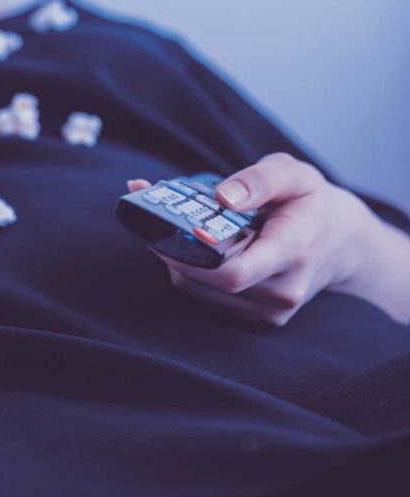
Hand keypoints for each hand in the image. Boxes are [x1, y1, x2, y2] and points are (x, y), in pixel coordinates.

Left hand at [128, 153, 392, 326]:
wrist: (340, 244)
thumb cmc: (310, 203)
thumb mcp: (294, 174)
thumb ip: (259, 179)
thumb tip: (222, 196)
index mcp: (293, 251)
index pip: (235, 274)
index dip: (192, 258)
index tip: (169, 230)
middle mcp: (283, 291)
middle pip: (206, 281)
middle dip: (173, 250)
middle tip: (155, 217)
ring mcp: (270, 312)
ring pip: (198, 292)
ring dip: (176, 261)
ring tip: (175, 230)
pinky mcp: (257, 321)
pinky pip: (205, 299)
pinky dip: (189, 274)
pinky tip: (193, 250)